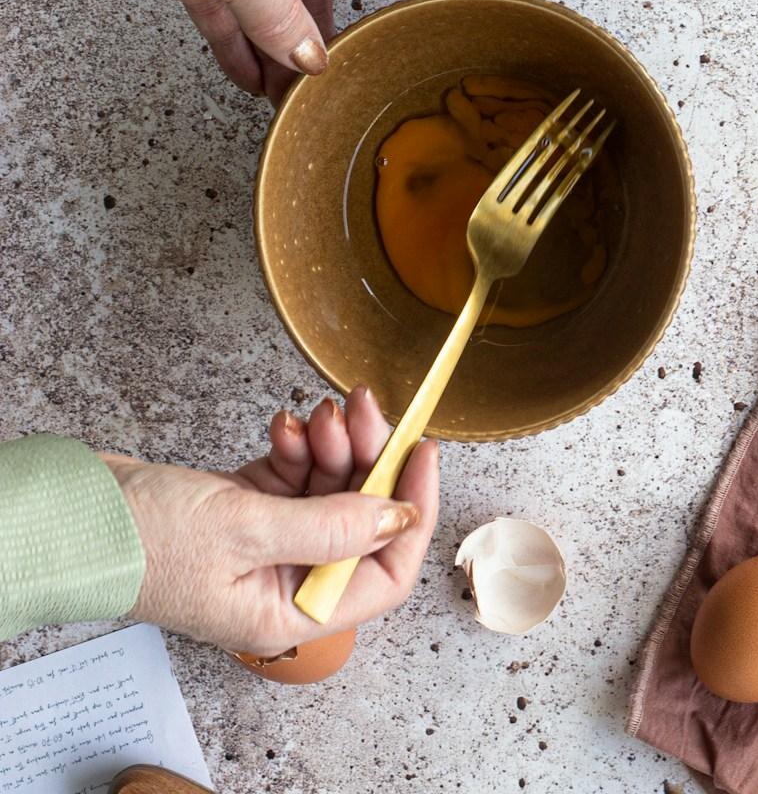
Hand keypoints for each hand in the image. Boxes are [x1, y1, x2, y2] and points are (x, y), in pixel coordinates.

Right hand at [105, 387, 438, 655]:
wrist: (72, 516)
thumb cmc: (142, 540)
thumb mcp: (246, 529)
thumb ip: (331, 524)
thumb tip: (399, 516)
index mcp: (290, 612)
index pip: (384, 573)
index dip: (412, 512)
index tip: (422, 454)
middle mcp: (285, 581)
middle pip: (361, 519)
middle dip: (369, 458)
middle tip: (363, 409)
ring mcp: (267, 542)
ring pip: (332, 486)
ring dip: (334, 443)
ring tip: (321, 413)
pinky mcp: (248, 507)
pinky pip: (297, 472)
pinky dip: (299, 445)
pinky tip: (285, 426)